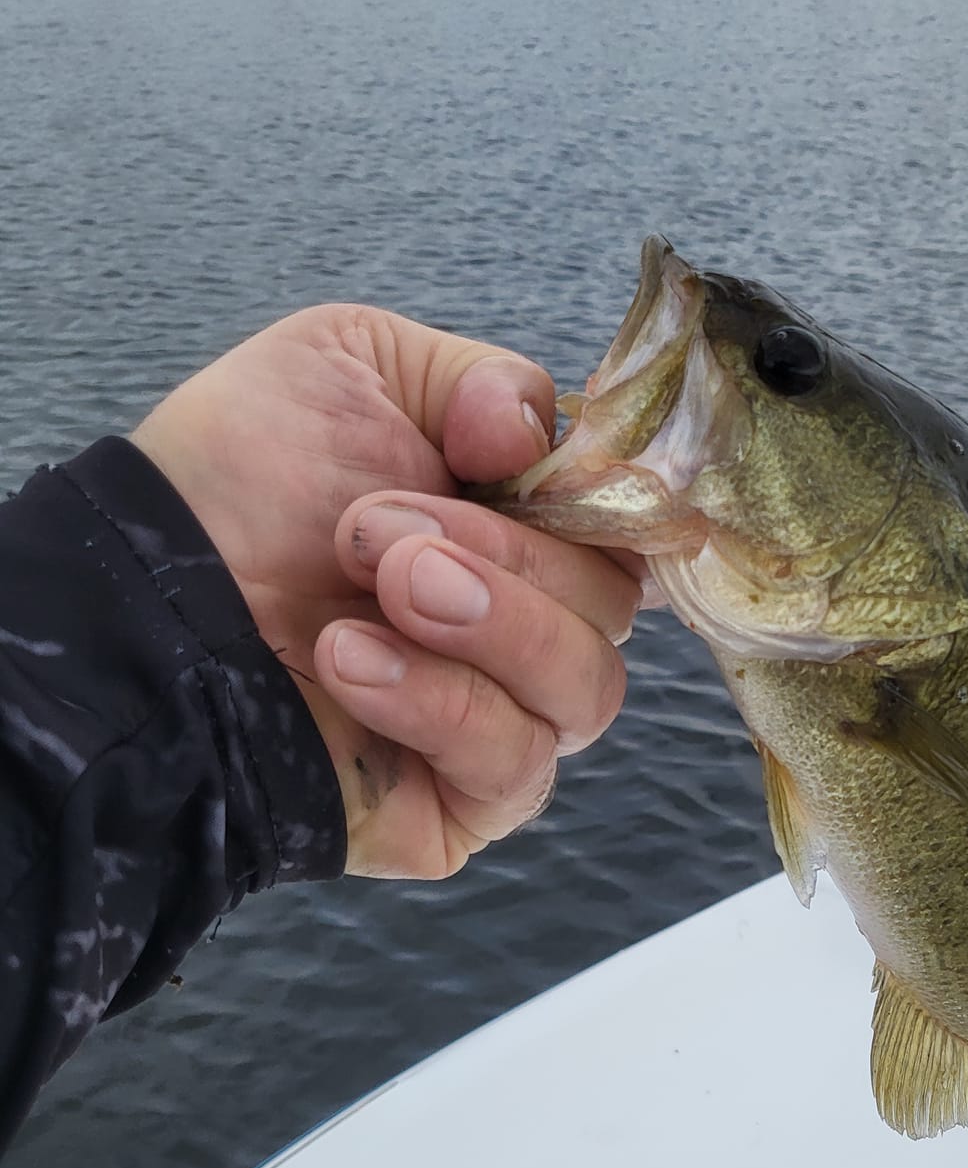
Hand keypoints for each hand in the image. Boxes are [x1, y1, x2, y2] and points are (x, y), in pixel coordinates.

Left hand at [133, 303, 641, 876]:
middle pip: (611, 608)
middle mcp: (527, 629)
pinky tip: (349, 661)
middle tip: (375, 531)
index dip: (597, 499)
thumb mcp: (356, 362)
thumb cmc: (237, 478)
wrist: (137, 593)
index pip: (630, 528)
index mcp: (524, 528)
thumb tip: (540, 436)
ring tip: (373, 590)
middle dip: (503, 556)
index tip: (507, 463)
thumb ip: (481, 378)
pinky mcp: (462, 805)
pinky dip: (440, 705)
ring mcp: (501, 722)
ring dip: (486, 627)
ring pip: (586, 691)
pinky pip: (516, 765)